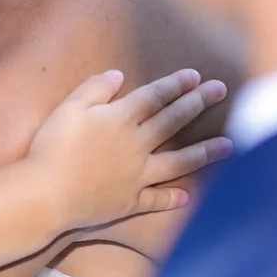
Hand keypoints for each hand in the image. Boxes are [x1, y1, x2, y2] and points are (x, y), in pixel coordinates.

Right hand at [26, 69, 231, 230]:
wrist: (47, 194)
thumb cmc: (52, 147)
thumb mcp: (67, 108)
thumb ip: (93, 89)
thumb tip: (117, 75)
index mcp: (119, 119)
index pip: (153, 97)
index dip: (175, 85)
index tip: (195, 76)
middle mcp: (136, 145)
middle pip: (172, 121)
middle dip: (197, 104)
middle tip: (221, 91)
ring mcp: (137, 175)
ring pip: (178, 162)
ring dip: (204, 152)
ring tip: (229, 145)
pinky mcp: (130, 201)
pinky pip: (157, 199)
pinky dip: (173, 199)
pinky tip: (187, 197)